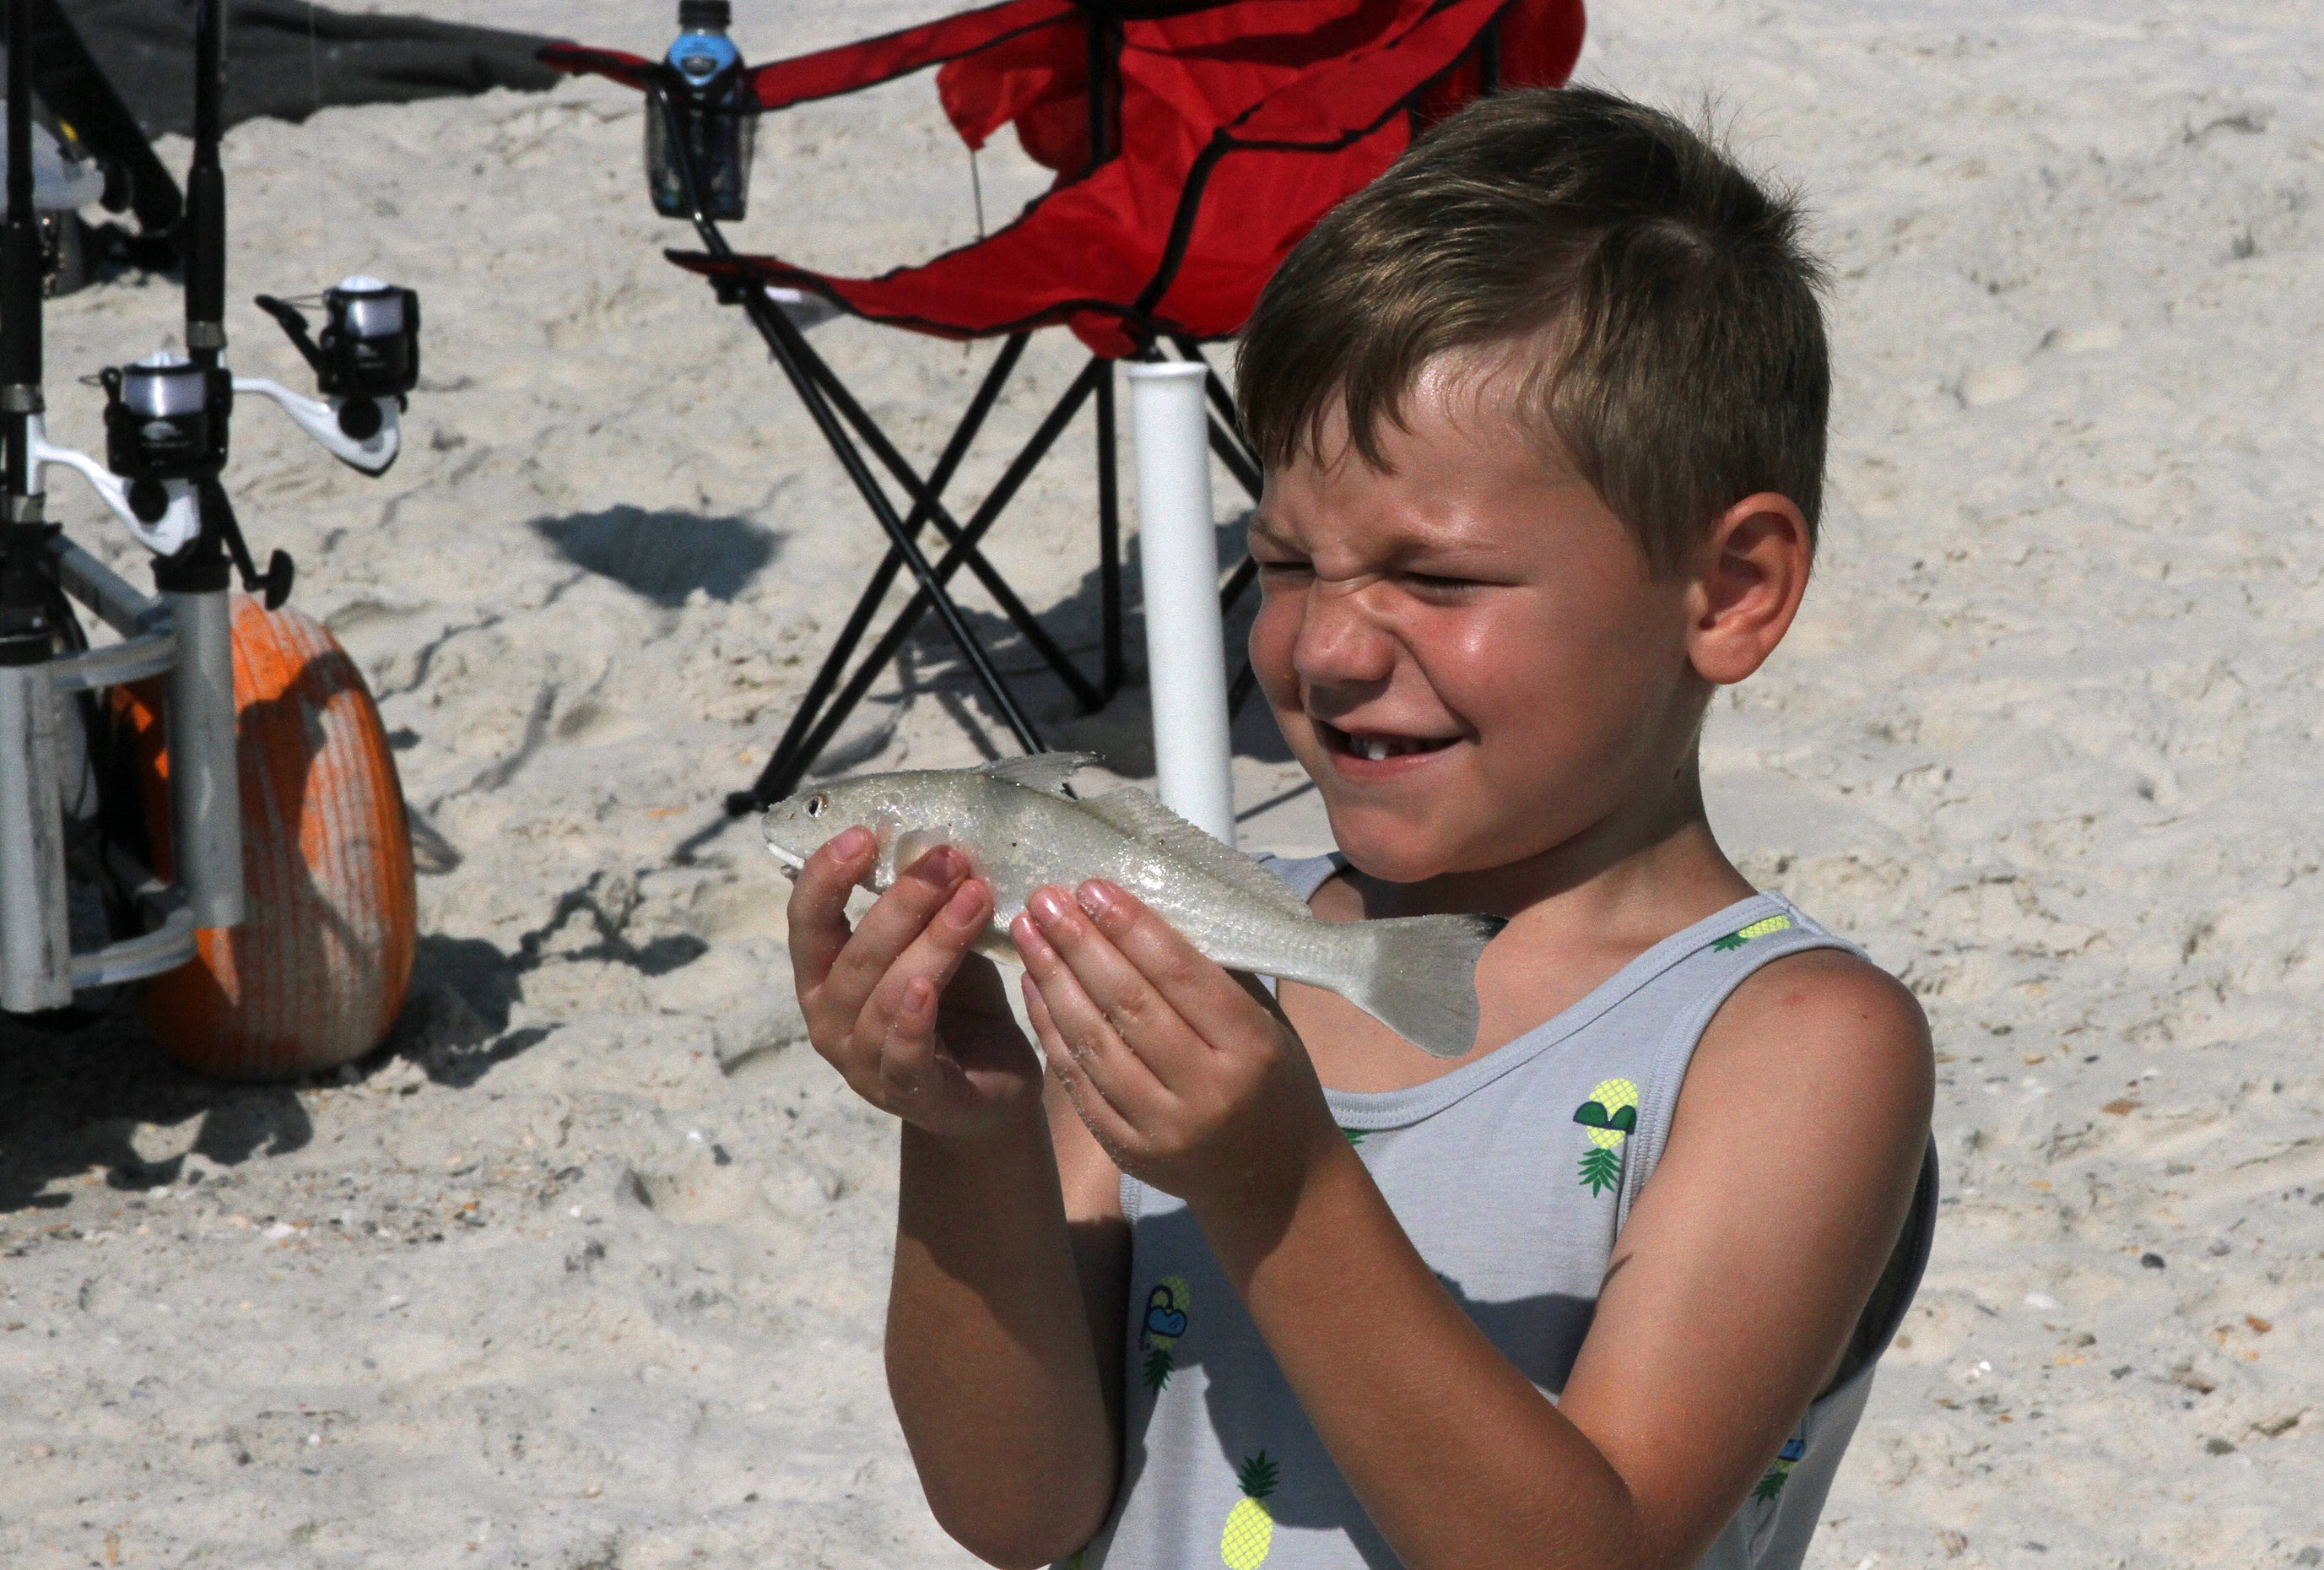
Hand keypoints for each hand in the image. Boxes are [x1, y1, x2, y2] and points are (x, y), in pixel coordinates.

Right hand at [788, 827, 1043, 1142]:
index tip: (864, 833)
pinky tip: (928, 986)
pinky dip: (911, 1019)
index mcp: (823, 974)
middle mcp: (828, 1017)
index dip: (827, 875)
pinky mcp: (904, 1091)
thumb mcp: (940, 946)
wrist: (992, 1088)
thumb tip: (942, 846)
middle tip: (948, 858)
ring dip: (930, 942)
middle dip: (902, 900)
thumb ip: (931, 907)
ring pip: (884, 994)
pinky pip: (901, 1052)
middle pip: (854, 953)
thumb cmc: (957, 1007)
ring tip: (973, 898)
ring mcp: (860, 1060)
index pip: (807, 919)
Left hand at [1012, 879, 1339, 1214]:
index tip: (1092, 887)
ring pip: (1094, 1042)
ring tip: (1028, 933)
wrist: (1275, 1180)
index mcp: (1251, 1047)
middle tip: (1046, 898)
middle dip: (1080, 945)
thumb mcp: (1267, 1022)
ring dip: (1054, 981)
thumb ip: (1214, 974)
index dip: (1131, 927)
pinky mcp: (1128, 1150)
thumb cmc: (1274, 1080)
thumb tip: (1143, 907)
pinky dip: (1051, 1030)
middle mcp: (1206, 1091)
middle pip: (1129, 1004)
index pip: (1180, 974)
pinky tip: (1034, 988)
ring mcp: (1162, 1127)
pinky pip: (1078, 1082)